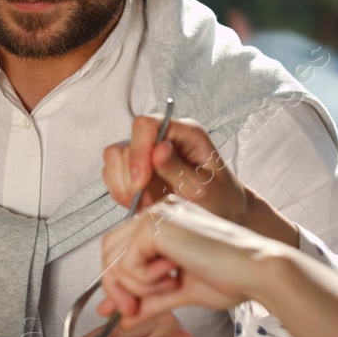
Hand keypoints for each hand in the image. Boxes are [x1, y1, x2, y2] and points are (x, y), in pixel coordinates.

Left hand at [98, 198, 283, 321]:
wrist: (257, 272)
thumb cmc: (232, 278)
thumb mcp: (178, 292)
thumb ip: (146, 300)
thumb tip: (116, 315)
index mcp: (164, 224)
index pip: (120, 251)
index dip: (118, 284)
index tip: (130, 310)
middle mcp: (158, 213)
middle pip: (109, 252)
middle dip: (118, 288)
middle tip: (135, 309)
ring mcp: (156, 215)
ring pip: (115, 259)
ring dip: (137, 287)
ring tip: (171, 285)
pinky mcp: (156, 225)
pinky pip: (126, 262)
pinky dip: (143, 280)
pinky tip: (173, 276)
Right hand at [102, 116, 298, 245]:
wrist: (223, 212)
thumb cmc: (221, 198)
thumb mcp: (204, 188)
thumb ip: (179, 168)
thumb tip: (159, 148)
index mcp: (185, 132)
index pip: (146, 124)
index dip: (138, 151)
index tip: (141, 182)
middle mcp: (163, 137)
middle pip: (125, 144)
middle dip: (131, 177)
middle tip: (147, 200)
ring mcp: (148, 152)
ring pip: (114, 159)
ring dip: (125, 187)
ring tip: (148, 204)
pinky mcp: (138, 169)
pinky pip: (114, 176)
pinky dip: (122, 193)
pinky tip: (142, 204)